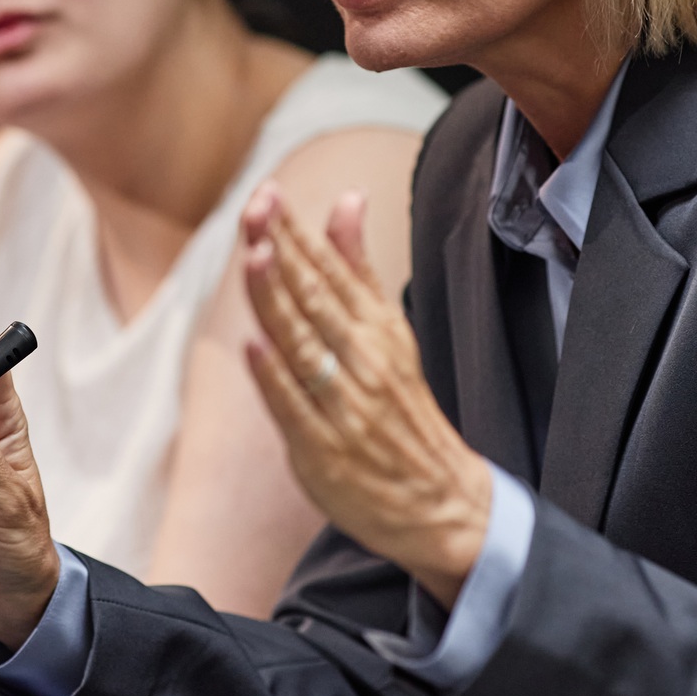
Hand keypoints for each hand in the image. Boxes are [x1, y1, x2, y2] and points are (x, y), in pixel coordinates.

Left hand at [240, 182, 492, 607]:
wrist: (441, 503)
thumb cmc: (401, 409)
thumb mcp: (389, 332)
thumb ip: (358, 268)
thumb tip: (347, 198)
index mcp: (377, 330)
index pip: (331, 272)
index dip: (297, 233)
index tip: (268, 193)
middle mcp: (363, 362)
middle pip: (315, 300)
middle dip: (283, 252)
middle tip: (257, 209)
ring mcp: (344, 407)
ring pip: (304, 347)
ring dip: (278, 302)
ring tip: (256, 258)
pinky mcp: (325, 451)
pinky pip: (297, 410)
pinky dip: (276, 379)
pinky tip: (255, 348)